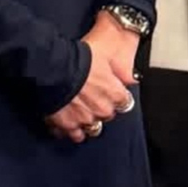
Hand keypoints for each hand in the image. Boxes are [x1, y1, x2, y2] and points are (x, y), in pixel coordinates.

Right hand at [44, 20, 137, 143]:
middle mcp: (102, 110)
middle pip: (107, 115)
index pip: (125, 102)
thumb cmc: (81, 58)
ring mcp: (85, 120)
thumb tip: (131, 73)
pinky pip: (73, 134)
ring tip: (82, 113)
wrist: (57, 68)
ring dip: (88, 121)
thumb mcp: (109, 52)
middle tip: (93, 98)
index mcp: (115, 93)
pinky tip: (69, 121)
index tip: (112, 92)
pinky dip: (71, 128)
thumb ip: (120, 66)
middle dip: (102, 108)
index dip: (117, 96)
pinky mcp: (68, 125)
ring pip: (92, 128)